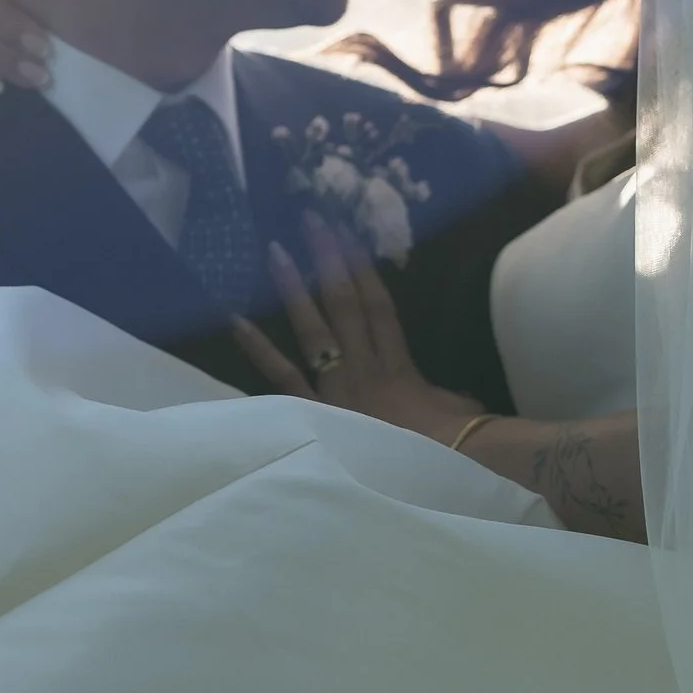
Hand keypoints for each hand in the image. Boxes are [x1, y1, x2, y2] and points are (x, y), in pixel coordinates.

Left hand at [231, 216, 486, 451]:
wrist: (442, 472)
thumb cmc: (456, 448)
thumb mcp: (458, 414)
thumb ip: (443, 397)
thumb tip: (446, 397)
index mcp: (399, 365)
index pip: (379, 307)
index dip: (363, 270)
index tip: (349, 236)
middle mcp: (363, 367)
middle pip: (344, 305)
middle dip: (328, 261)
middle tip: (311, 221)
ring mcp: (336, 388)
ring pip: (312, 330)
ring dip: (294, 290)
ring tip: (275, 252)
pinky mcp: (316, 413)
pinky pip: (281, 377)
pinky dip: (258, 349)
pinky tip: (235, 320)